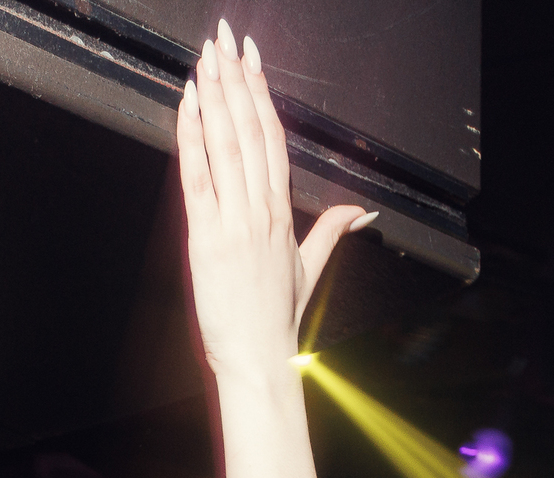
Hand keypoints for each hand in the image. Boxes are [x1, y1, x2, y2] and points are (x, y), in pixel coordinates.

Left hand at [177, 22, 372, 477]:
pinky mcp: (208, 240)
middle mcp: (261, 211)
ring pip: (228, 145)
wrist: (258, 362)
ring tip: (208, 57)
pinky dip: (194, 138)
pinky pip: (200, 177)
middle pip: (251, 131)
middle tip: (225, 39)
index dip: (261, 94)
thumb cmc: (276, 323)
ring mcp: (235, 223)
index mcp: (282, 215)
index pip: (273, 140)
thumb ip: (333, 233)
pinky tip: (190, 104)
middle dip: (237, 80)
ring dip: (217, 95)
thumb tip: (364, 212)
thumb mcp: (309, 271)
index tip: (252, 59)